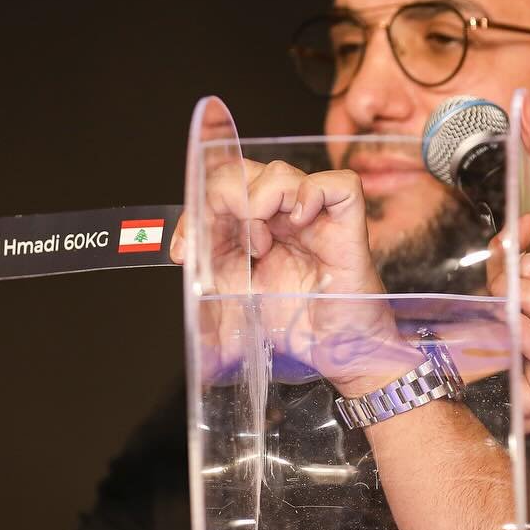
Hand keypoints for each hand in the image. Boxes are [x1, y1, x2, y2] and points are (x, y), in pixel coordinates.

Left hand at [175, 159, 408, 394]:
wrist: (336, 356)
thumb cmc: (293, 333)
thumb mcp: (229, 314)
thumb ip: (202, 291)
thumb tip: (181, 262)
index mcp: (251, 230)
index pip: (216, 191)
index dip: (194, 211)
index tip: (184, 251)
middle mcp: (280, 218)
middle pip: (243, 172)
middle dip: (222, 201)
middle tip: (227, 245)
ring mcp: (315, 218)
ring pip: (280, 173)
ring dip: (260, 202)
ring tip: (262, 247)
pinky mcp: (348, 227)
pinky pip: (339, 184)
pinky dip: (312, 194)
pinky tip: (299, 222)